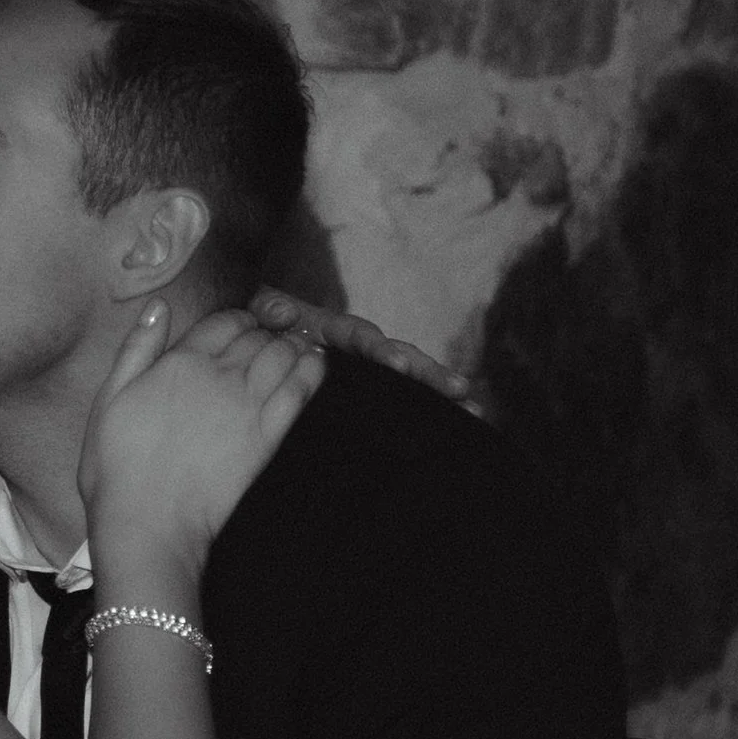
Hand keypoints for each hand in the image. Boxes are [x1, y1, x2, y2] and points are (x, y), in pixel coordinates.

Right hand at [79, 302, 324, 566]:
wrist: (148, 523)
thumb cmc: (117, 466)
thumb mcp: (109, 398)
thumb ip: (137, 348)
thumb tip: (157, 305)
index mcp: (181, 362)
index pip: (225, 321)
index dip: (237, 320)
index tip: (239, 330)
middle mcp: (219, 376)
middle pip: (258, 336)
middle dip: (265, 333)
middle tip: (266, 342)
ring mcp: (248, 406)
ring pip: (283, 355)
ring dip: (290, 345)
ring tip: (291, 349)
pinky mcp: (268, 437)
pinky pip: (300, 390)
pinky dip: (311, 370)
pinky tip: (313, 365)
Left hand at [248, 284, 482, 417]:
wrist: (262, 340)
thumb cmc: (264, 327)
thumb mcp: (263, 313)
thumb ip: (270, 309)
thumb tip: (282, 314)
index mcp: (337, 331)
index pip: (364, 339)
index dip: (382, 351)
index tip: (398, 364)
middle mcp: (362, 349)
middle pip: (403, 360)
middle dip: (430, 375)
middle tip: (459, 391)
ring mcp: (368, 370)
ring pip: (410, 381)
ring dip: (440, 396)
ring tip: (475, 412)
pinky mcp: (368, 391)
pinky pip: (399, 402)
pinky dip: (427, 413)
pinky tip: (458, 429)